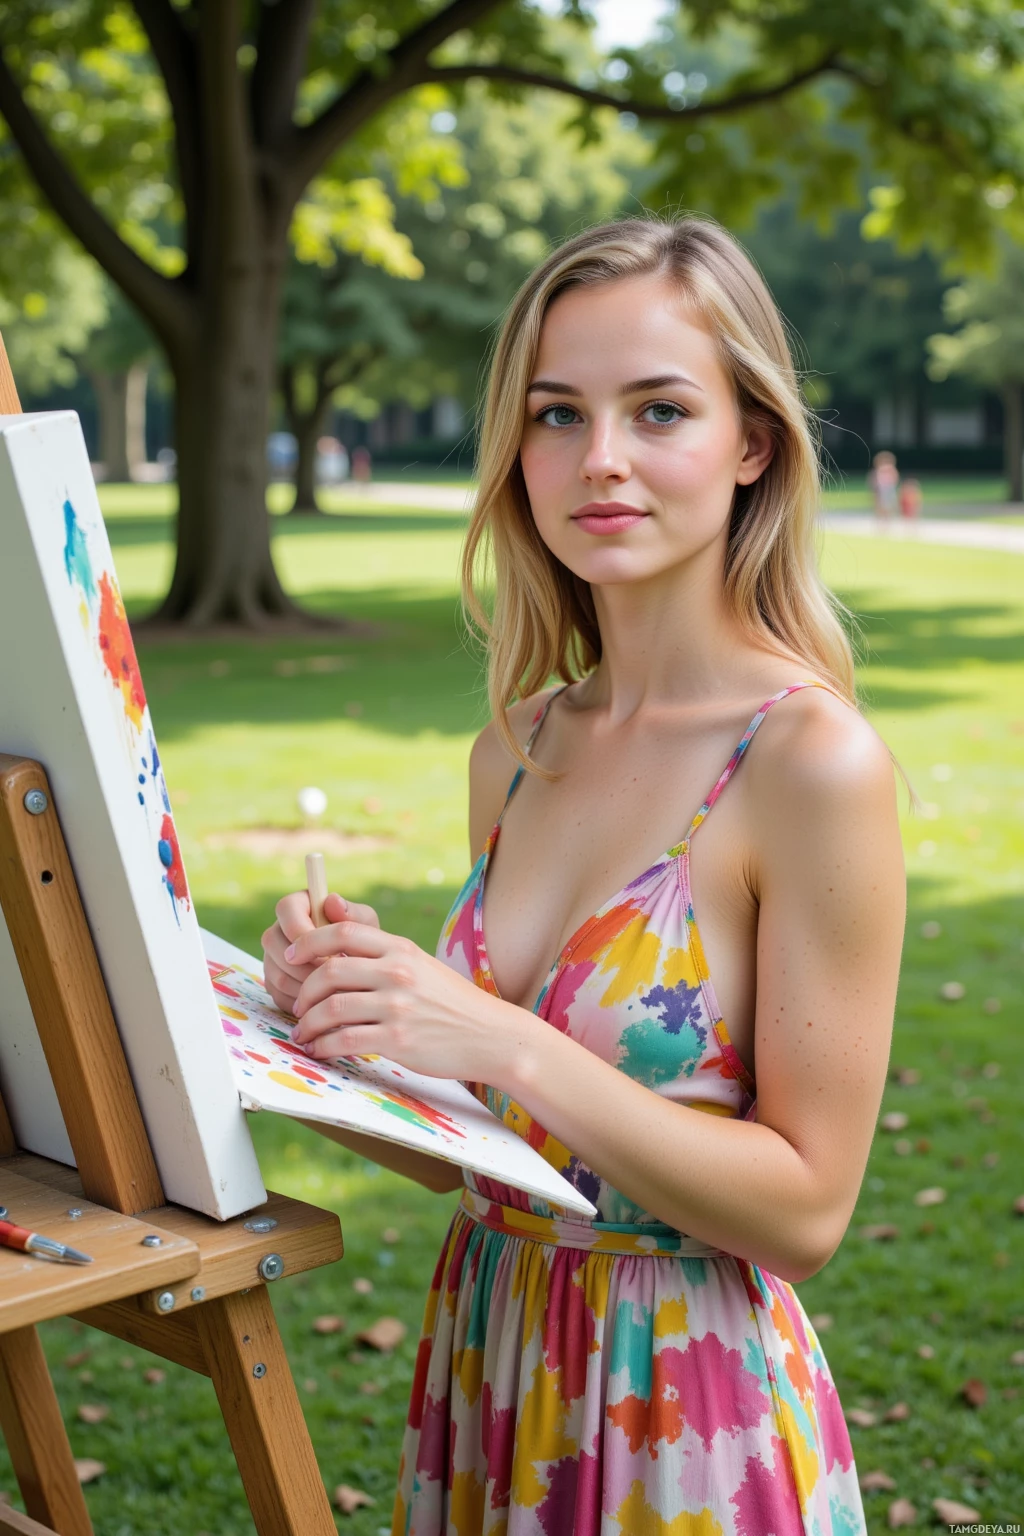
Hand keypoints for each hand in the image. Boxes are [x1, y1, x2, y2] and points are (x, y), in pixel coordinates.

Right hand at [261, 889, 379, 1013]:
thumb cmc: (362, 943)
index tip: (330, 952)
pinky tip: (324, 1003)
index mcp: (298, 906)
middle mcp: (278, 930)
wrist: (359, 975)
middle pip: (273, 942)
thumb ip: (352, 914)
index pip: (286, 908)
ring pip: (276, 972)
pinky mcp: (272, 983)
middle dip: (306, 965)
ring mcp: (271, 958)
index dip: (304, 932)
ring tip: (333, 992)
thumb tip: (333, 900)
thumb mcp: (364, 926)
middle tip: (335, 979)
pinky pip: (278, 995)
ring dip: (305, 986)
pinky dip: (302, 1003)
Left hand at [284, 897, 537, 1085]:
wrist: (490, 1035)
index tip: (292, 955)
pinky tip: (320, 1050)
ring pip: (332, 1008)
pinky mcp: (398, 1040)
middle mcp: (397, 973)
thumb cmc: (452, 1002)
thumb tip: (338, 936)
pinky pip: (345, 1040)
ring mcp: (397, 1007)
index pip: (342, 932)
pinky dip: (324, 1046)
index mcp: (401, 949)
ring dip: (308, 1023)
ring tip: (303, 1032)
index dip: (309, 941)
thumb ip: (383, 953)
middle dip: (303, 990)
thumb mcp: (421, 964)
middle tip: (297, 1004)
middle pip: (329, 970)